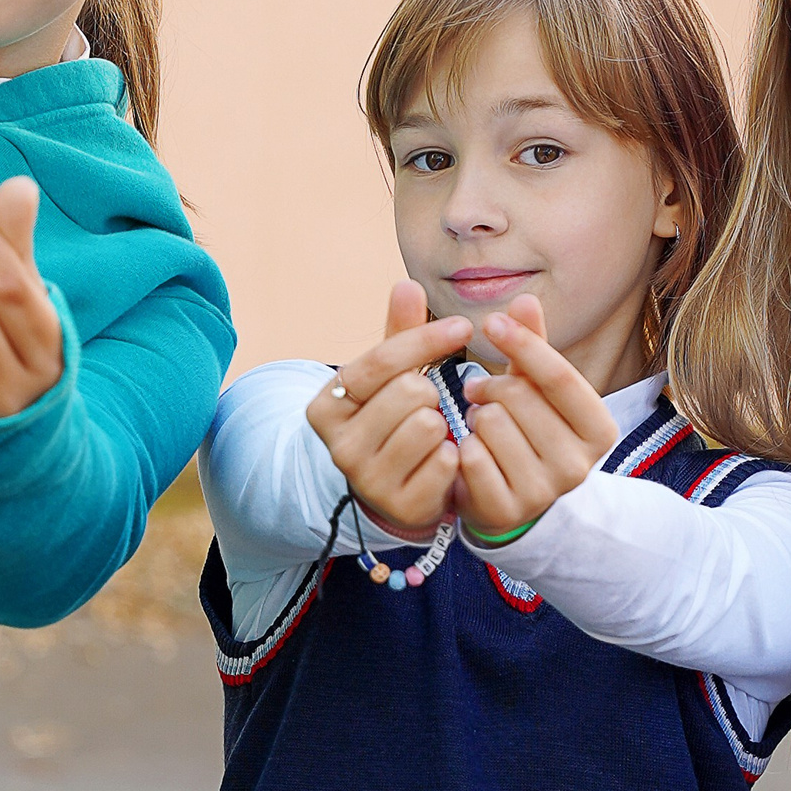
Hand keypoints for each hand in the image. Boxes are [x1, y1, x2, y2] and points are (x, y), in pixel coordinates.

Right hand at [305, 282, 475, 538]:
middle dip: (430, 392)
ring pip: (429, 425)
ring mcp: (367, 479)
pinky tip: (442, 459)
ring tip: (432, 435)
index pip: (381, 360)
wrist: (391, 490)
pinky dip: (453, 455)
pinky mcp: (400, 506)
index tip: (462, 326)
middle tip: (426, 405)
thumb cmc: (392, 421)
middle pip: (410, 392)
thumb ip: (400, 334)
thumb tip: (406, 284)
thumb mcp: (391, 378)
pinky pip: (446, 461)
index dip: (425, 339)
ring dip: (444, 424)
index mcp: (327, 405)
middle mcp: (338, 445)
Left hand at [450, 295, 619, 539]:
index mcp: (599, 430)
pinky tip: (468, 450)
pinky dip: (461, 446)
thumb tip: (525, 298)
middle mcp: (580, 466)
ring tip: (480, 425)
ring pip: (492, 425)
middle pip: (521, 398)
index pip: (559, 376)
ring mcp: (545, 493)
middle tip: (478, 391)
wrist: (512, 499)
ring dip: (475, 417)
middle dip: (490, 386)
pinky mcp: (507, 511)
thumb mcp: (536, 388)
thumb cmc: (526, 431)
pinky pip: (471, 457)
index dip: (524, 344)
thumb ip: (532, 347)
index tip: (492, 321)